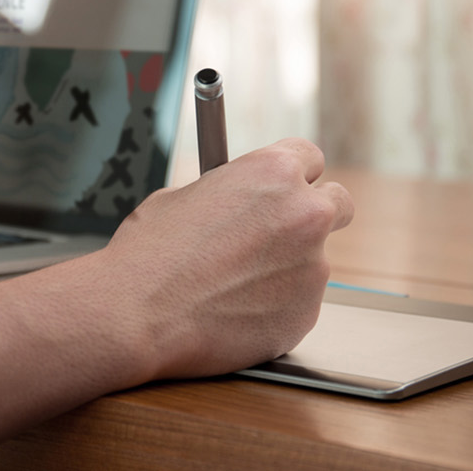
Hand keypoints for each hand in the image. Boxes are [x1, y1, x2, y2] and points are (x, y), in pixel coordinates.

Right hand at [82, 138, 352, 381]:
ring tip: (230, 285)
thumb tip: (237, 204)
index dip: (292, 173)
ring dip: (284, 268)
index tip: (281, 187)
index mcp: (273, 173)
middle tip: (279, 231)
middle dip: (312, 214)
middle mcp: (305, 215)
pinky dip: (273, 307)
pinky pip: (298, 304)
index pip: (311, 157)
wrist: (135, 315)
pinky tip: (231, 311)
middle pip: (337, 204)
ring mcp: (312, 268)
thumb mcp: (181, 197)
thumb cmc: (148, 254)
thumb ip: (228, 195)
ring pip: (312, 261)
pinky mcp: (306, 315)